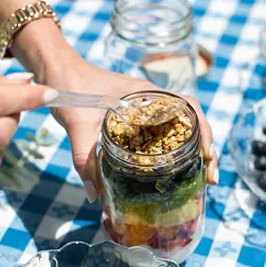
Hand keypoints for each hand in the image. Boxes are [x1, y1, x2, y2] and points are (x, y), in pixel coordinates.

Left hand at [43, 60, 217, 202]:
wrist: (56, 72)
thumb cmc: (69, 87)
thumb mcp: (77, 124)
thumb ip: (85, 157)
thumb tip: (95, 194)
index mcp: (147, 94)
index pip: (189, 106)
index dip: (203, 130)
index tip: (207, 154)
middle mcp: (152, 100)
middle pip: (191, 122)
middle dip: (206, 148)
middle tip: (210, 176)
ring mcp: (145, 110)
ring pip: (179, 129)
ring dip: (193, 151)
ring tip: (201, 177)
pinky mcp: (135, 120)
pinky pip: (162, 134)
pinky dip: (173, 151)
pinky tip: (172, 170)